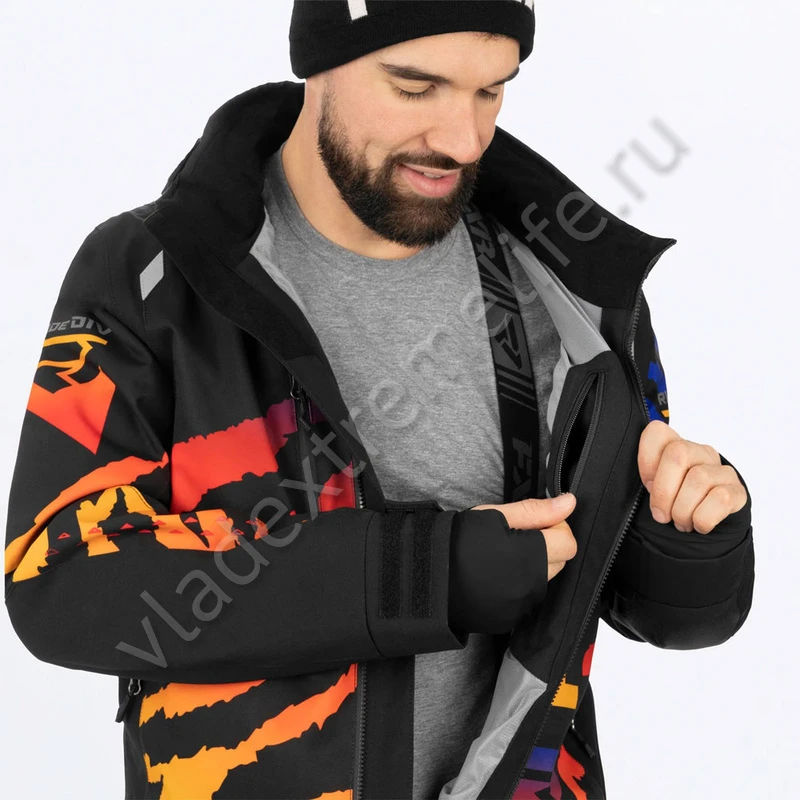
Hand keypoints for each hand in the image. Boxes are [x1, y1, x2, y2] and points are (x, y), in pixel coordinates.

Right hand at [448, 494, 578, 634]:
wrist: (428, 577)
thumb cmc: (458, 541)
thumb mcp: (495, 515)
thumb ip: (536, 510)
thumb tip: (569, 502)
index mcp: (531, 555)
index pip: (569, 542)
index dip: (555, 527)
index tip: (535, 522)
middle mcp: (532, 585)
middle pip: (560, 561)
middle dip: (547, 545)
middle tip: (517, 536)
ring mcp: (522, 605)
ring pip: (545, 579)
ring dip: (534, 565)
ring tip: (503, 555)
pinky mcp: (512, 618)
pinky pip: (527, 598)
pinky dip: (519, 585)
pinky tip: (496, 574)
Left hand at [638, 420, 747, 533]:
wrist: (708, 526)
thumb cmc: (676, 505)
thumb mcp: (656, 490)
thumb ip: (649, 480)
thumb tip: (649, 485)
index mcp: (676, 446)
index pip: (657, 432)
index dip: (646, 460)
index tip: (646, 485)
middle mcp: (701, 453)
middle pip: (678, 454)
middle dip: (663, 491)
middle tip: (661, 515)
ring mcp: (722, 471)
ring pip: (698, 478)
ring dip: (683, 510)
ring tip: (681, 522)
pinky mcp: (737, 491)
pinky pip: (720, 499)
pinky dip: (702, 519)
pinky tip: (698, 525)